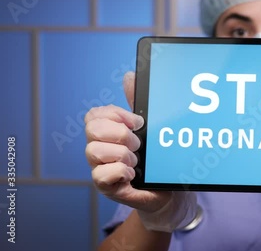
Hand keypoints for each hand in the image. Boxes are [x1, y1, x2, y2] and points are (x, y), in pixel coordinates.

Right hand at [85, 72, 197, 231]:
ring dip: (123, 155)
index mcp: (105, 132)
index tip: (138, 122)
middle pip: (92, 129)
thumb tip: (129, 75)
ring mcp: (98, 167)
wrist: (165, 188)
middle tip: (138, 144)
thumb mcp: (148, 129)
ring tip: (137, 161)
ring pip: (94, 151)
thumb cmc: (153, 157)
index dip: (117, 115)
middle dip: (120, 134)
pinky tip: (134, 175)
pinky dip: (121, 172)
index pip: (94, 114)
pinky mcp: (105, 186)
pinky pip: (102, 174)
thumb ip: (137, 103)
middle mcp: (97, 148)